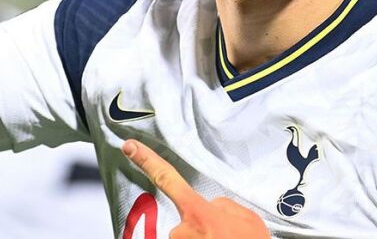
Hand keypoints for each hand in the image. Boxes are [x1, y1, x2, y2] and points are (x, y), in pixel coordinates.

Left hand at [123, 139, 270, 238]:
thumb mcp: (247, 220)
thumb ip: (223, 205)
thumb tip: (210, 206)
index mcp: (198, 214)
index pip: (167, 179)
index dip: (147, 161)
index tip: (129, 147)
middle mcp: (181, 233)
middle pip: (186, 219)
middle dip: (204, 227)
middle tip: (224, 234)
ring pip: (189, 237)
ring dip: (206, 238)